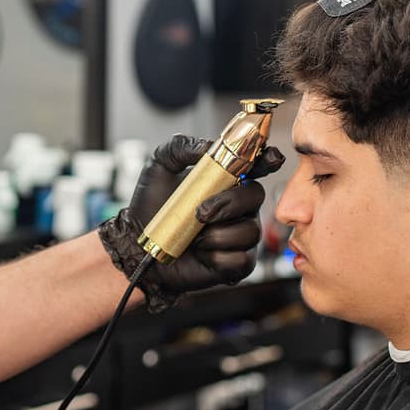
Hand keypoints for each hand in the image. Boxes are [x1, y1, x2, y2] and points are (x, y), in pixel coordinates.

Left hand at [99, 135, 284, 312]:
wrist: (140, 245)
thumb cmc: (152, 206)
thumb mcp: (159, 167)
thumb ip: (181, 146)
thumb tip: (207, 146)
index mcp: (227, 181)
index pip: (257, 166)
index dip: (267, 160)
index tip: (270, 157)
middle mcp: (239, 206)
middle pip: (256, 196)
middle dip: (230, 203)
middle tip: (201, 212)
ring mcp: (241, 235)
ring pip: (249, 231)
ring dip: (217, 234)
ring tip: (194, 236)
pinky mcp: (237, 264)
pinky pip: (240, 258)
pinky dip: (216, 256)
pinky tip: (200, 253)